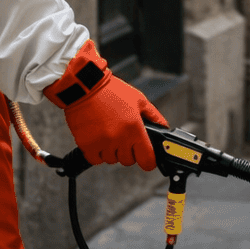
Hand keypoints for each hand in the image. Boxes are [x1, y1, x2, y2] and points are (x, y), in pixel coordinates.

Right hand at [45, 41, 167, 169]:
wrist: (85, 87)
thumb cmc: (111, 92)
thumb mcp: (138, 100)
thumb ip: (154, 116)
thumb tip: (164, 128)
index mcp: (135, 129)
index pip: (147, 160)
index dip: (148, 160)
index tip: (145, 157)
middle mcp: (119, 138)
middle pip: (128, 161)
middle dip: (128, 151)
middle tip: (123, 136)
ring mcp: (102, 143)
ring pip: (112, 160)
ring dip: (111, 151)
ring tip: (108, 133)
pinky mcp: (87, 145)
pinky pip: (95, 159)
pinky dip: (97, 152)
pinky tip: (97, 138)